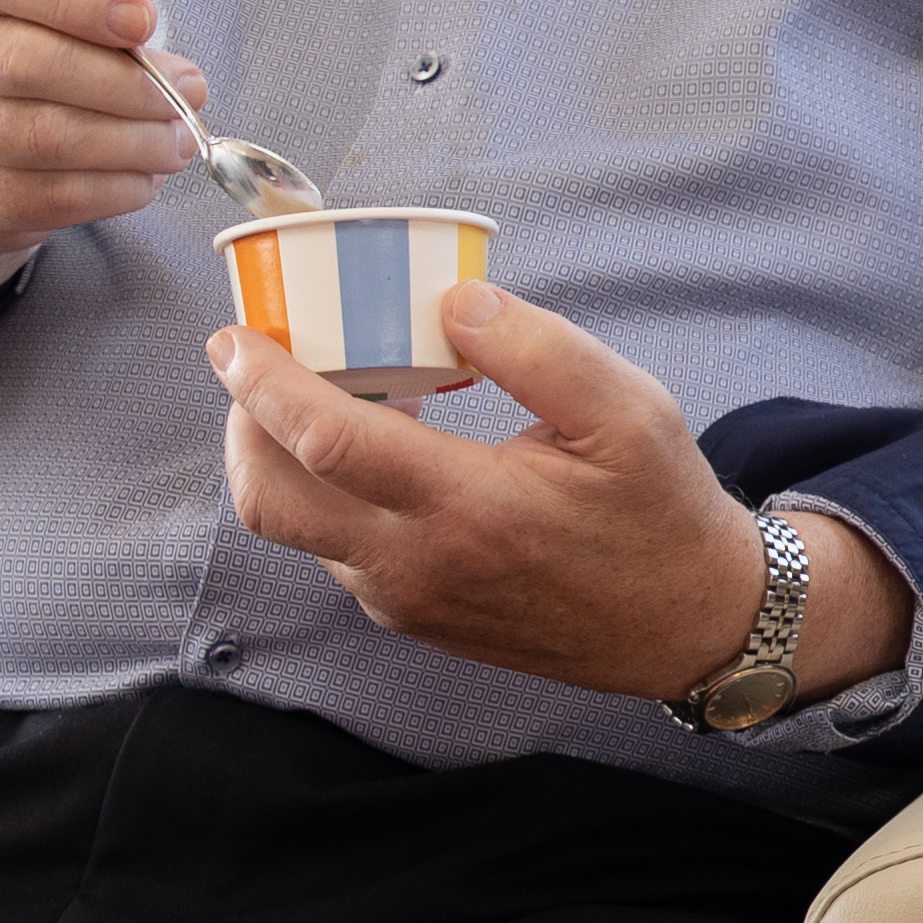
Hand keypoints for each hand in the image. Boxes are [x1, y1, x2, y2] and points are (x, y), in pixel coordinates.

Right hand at [0, 0, 206, 298]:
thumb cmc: (20, 49)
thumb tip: (134, 2)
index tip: (143, 23)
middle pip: (25, 64)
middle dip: (127, 84)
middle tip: (189, 92)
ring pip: (42, 138)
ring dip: (132, 143)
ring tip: (179, 140)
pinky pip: (48, 196)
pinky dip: (114, 189)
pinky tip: (146, 176)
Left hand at [210, 282, 886, 702]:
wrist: (687, 623)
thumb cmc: (660, 511)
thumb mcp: (630, 413)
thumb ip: (541, 350)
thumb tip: (451, 299)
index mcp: (469, 507)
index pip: (324, 439)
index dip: (262, 381)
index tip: (234, 337)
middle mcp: (419, 565)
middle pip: (270, 498)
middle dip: (242, 424)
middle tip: (255, 366)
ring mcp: (408, 599)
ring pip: (294, 530)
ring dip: (280, 460)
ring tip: (320, 400)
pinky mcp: (412, 617)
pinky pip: (335, 553)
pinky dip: (325, 496)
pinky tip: (373, 456)